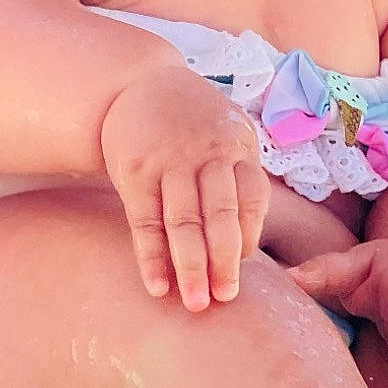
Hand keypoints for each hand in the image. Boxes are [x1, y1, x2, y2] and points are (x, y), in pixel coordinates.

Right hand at [100, 67, 268, 309]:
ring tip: (196, 303)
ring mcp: (169, 162)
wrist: (138, 83)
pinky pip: (145, 221)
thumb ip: (240, 179)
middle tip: (225, 298)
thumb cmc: (192, 123)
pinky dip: (151, 256)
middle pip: (220, 215)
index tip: (241, 268)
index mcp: (238, 147)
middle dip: (225, 261)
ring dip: (191, 267)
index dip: (249, 237)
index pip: (253, 199)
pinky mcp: (135, 171)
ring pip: (183, 222)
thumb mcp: (228, 134)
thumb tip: (246, 246)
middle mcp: (206, 154)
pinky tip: (158, 286)